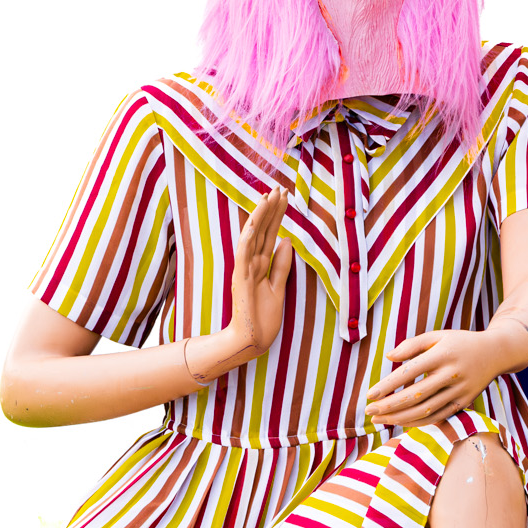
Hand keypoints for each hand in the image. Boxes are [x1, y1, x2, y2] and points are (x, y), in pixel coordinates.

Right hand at [227, 190, 294, 356]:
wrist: (252, 340)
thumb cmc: (264, 318)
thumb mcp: (279, 287)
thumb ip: (282, 265)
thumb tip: (287, 240)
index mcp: (261, 265)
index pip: (270, 234)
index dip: (277, 215)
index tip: (285, 195)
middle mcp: (251, 263)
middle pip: (263, 230)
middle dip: (271, 208)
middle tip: (279, 187)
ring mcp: (244, 269)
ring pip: (252, 236)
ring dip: (260, 216)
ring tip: (269, 196)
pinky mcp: (240, 279)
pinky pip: (243, 254)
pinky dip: (249, 237)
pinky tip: (255, 221)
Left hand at [365, 330, 500, 426]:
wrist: (496, 353)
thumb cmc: (460, 343)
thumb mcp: (437, 336)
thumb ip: (412, 344)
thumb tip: (389, 357)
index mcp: (443, 354)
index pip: (410, 372)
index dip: (388, 385)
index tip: (370, 395)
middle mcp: (452, 374)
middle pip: (415, 395)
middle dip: (390, 406)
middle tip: (369, 412)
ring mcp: (459, 390)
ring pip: (426, 409)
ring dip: (400, 417)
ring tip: (380, 420)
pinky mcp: (464, 402)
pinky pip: (438, 416)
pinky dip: (418, 422)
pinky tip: (401, 423)